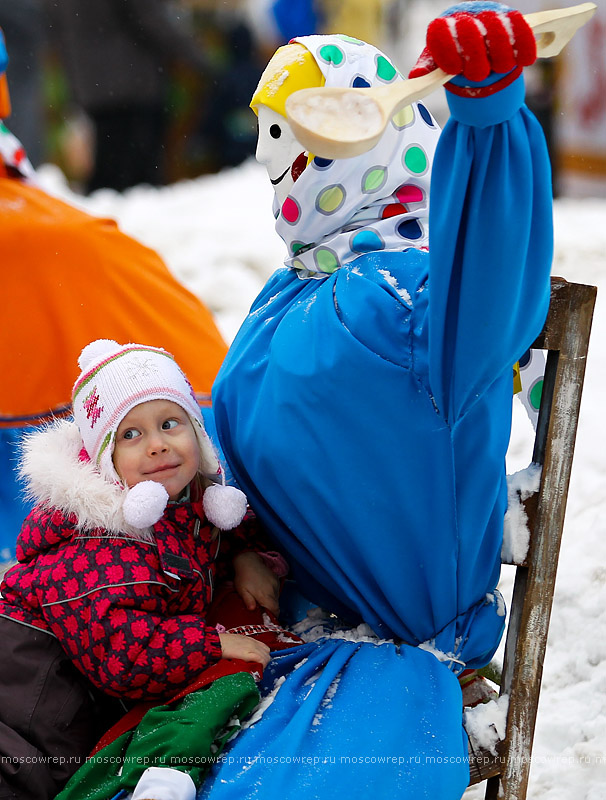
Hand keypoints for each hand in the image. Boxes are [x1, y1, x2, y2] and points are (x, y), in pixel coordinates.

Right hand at [219, 633, 270, 666]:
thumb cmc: (222, 644)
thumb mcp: (235, 644)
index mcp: (249, 640)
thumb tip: (244, 658)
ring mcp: (252, 648)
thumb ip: (242, 649)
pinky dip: (261, 666)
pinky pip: (262, 660)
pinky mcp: (250, 654)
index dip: (262, 656)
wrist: (217, 643)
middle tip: (257, 668)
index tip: (258, 663)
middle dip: (264, 661)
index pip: (264, 648)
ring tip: (256, 670)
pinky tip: (256, 671)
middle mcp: (253, 643)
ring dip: (263, 665)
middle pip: (267, 653)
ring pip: (266, 657)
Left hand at [233, 551, 279, 615]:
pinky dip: (272, 592)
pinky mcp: (275, 578)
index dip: (273, 616)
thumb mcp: (242, 590)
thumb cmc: (243, 577)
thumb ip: (248, 601)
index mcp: (265, 595)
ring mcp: (275, 583)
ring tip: (261, 598)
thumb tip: (252, 610)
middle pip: (276, 605)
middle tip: (262, 609)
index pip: (275, 610)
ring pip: (276, 597)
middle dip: (271, 609)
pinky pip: (276, 589)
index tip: (268, 617)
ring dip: (271, 600)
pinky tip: (263, 589)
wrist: (248, 561)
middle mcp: (273, 590)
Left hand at [409, 2, 535, 81]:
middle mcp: (466, 16)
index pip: (440, 33)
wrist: (474, 43)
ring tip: (499, 67)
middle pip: (472, 35)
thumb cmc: (453, 56)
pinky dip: (525, 45)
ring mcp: (489, 15)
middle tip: (479, 73)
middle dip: (477, 61)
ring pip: (498, 33)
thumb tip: (416, 76)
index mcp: (443, 26)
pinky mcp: (511, 18)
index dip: (448, 51)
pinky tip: (526, 60)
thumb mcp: (437, 63)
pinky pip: (521, 29)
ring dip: (501, 58)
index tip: (455, 69)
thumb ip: (429, 68)